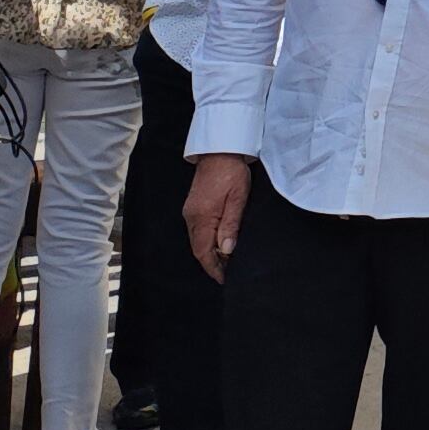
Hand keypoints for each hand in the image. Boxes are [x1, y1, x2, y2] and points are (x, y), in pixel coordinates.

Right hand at [184, 156, 250, 279]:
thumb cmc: (232, 172)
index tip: (224, 278)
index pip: (203, 251)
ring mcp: (190, 211)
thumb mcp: (238, 198)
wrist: (220, 150)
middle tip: (229, 272)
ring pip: (198, 240)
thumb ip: (231, 225)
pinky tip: (220, 243)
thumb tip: (226, 251)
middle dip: (212, 263)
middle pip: (199, 248)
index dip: (213, 267)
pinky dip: (208, 241)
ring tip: (228, 261)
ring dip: (210, 252)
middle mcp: (192, 217)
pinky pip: (198, 230)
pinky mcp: (193, 206)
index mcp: (201, 217)